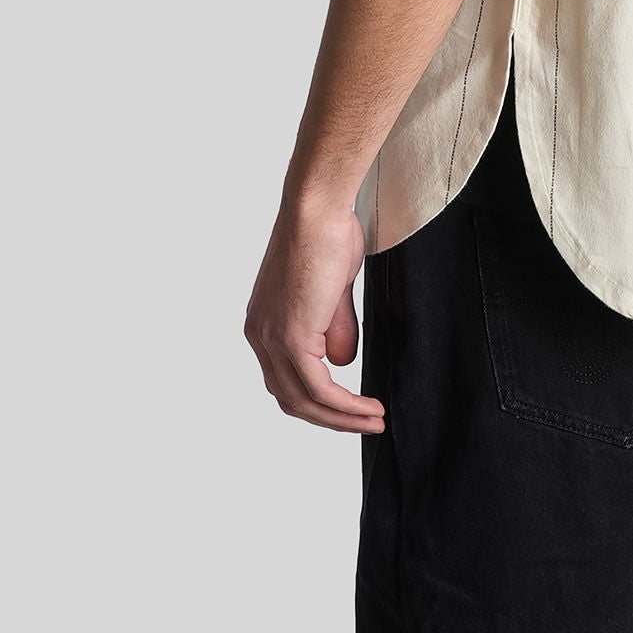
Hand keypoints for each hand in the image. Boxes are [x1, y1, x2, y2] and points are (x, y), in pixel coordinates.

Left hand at [244, 195, 385, 432]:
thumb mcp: (333, 291)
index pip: (285, 381)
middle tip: (365, 423)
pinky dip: (345, 404)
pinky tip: (368, 408)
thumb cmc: (328, 234)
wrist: (318, 209)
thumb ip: (334, 328)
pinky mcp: (291, 336)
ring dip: (341, 418)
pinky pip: (318, 387)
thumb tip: (341, 363)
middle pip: (289, 398)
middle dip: (330, 418)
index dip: (317, 401)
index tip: (349, 408)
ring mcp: (271, 338)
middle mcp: (259, 335)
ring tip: (373, 420)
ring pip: (303, 400)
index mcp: (264, 324)